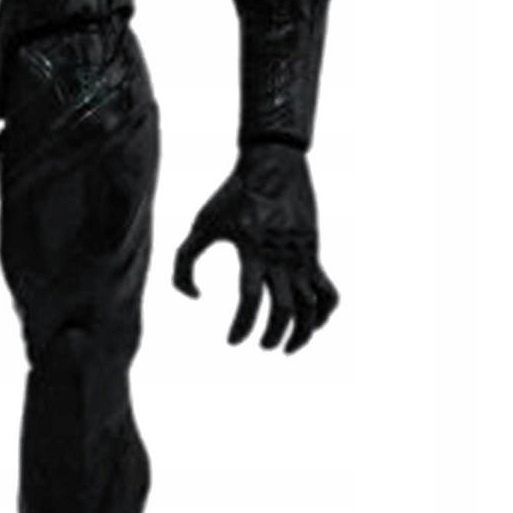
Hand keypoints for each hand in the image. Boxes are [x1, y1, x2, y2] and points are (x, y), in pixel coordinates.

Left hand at [172, 144, 338, 352]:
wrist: (274, 165)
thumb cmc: (232, 195)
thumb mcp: (201, 224)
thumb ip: (184, 262)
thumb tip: (194, 298)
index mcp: (252, 248)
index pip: (249, 298)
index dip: (242, 325)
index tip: (233, 341)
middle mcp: (280, 256)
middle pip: (284, 308)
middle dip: (273, 335)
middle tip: (260, 345)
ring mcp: (302, 256)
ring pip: (311, 306)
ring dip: (302, 332)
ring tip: (286, 347)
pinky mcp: (314, 254)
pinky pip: (328, 290)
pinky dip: (325, 313)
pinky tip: (311, 324)